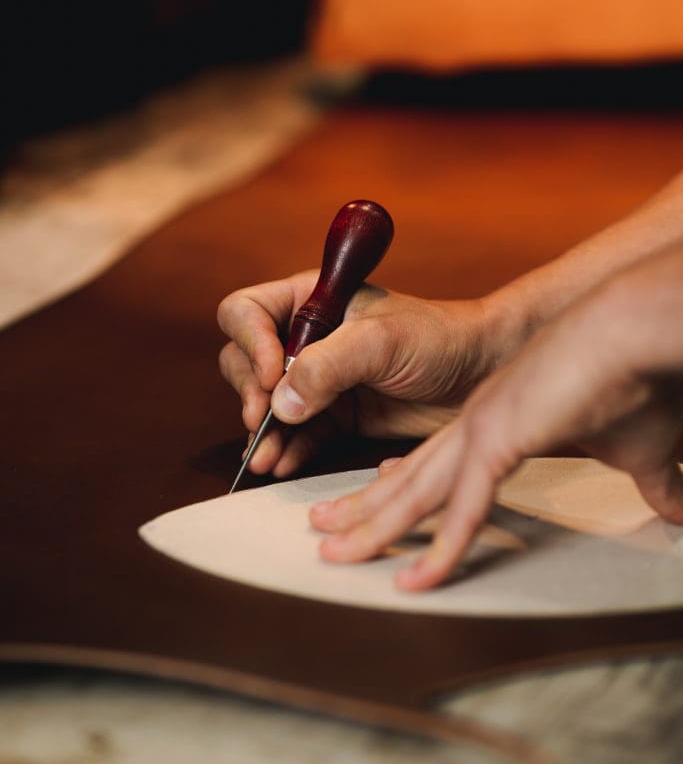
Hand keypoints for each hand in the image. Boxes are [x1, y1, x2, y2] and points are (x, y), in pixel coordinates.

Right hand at [218, 270, 521, 477]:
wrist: (481, 375)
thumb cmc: (438, 338)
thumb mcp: (381, 342)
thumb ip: (327, 365)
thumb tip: (279, 401)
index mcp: (310, 300)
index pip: (248, 311)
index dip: (250, 342)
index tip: (271, 374)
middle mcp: (307, 336)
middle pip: (245, 359)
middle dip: (250, 391)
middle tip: (263, 418)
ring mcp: (319, 378)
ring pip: (267, 402)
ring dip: (263, 429)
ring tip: (264, 457)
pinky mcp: (336, 414)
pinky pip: (297, 433)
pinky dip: (287, 448)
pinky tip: (283, 464)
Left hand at [311, 246, 682, 590]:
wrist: (635, 331)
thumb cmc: (635, 382)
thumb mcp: (637, 449)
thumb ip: (650, 481)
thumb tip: (678, 508)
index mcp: (494, 417)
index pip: (434, 459)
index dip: (399, 484)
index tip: (372, 506)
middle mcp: (475, 422)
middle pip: (408, 476)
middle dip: (363, 509)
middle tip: (324, 535)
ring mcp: (481, 430)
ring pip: (415, 493)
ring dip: (374, 529)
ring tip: (334, 555)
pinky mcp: (499, 441)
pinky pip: (464, 510)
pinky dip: (440, 550)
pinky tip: (415, 581)